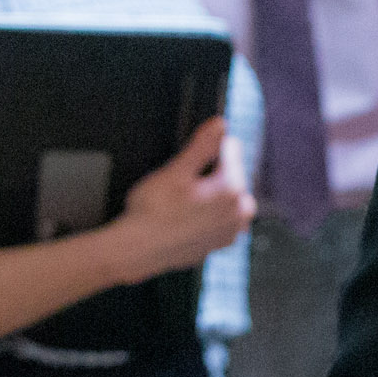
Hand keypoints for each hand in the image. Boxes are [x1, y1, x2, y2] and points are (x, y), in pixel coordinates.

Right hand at [109, 116, 255, 281]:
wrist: (137, 251)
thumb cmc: (152, 213)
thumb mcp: (175, 171)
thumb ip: (202, 146)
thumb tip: (220, 124)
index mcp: (232, 188)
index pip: (230, 149)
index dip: (206, 149)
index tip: (188, 159)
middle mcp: (239, 211)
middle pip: (231, 174)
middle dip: (210, 173)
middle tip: (180, 184)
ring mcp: (232, 230)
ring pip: (226, 197)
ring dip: (210, 194)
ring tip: (181, 202)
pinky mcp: (221, 243)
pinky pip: (220, 218)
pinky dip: (208, 214)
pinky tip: (185, 217)